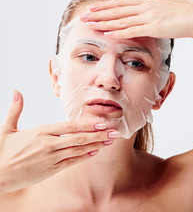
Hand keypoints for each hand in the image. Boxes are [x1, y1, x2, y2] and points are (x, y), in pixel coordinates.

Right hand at [0, 90, 117, 193]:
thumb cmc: (2, 152)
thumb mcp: (6, 128)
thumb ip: (15, 109)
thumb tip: (16, 91)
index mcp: (41, 131)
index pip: (70, 126)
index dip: (88, 124)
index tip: (102, 122)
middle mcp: (49, 144)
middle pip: (79, 138)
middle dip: (99, 134)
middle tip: (114, 132)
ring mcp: (51, 158)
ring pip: (79, 150)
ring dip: (96, 145)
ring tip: (109, 141)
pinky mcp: (51, 170)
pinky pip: (72, 162)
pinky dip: (84, 156)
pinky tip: (95, 152)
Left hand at [80, 0, 192, 38]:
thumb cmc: (192, 9)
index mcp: (149, 2)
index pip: (123, 3)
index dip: (107, 6)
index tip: (94, 8)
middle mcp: (147, 7)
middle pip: (118, 10)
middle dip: (99, 14)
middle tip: (83, 17)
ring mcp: (150, 17)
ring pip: (122, 20)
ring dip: (104, 23)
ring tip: (89, 25)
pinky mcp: (155, 27)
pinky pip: (133, 30)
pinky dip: (119, 32)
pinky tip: (108, 34)